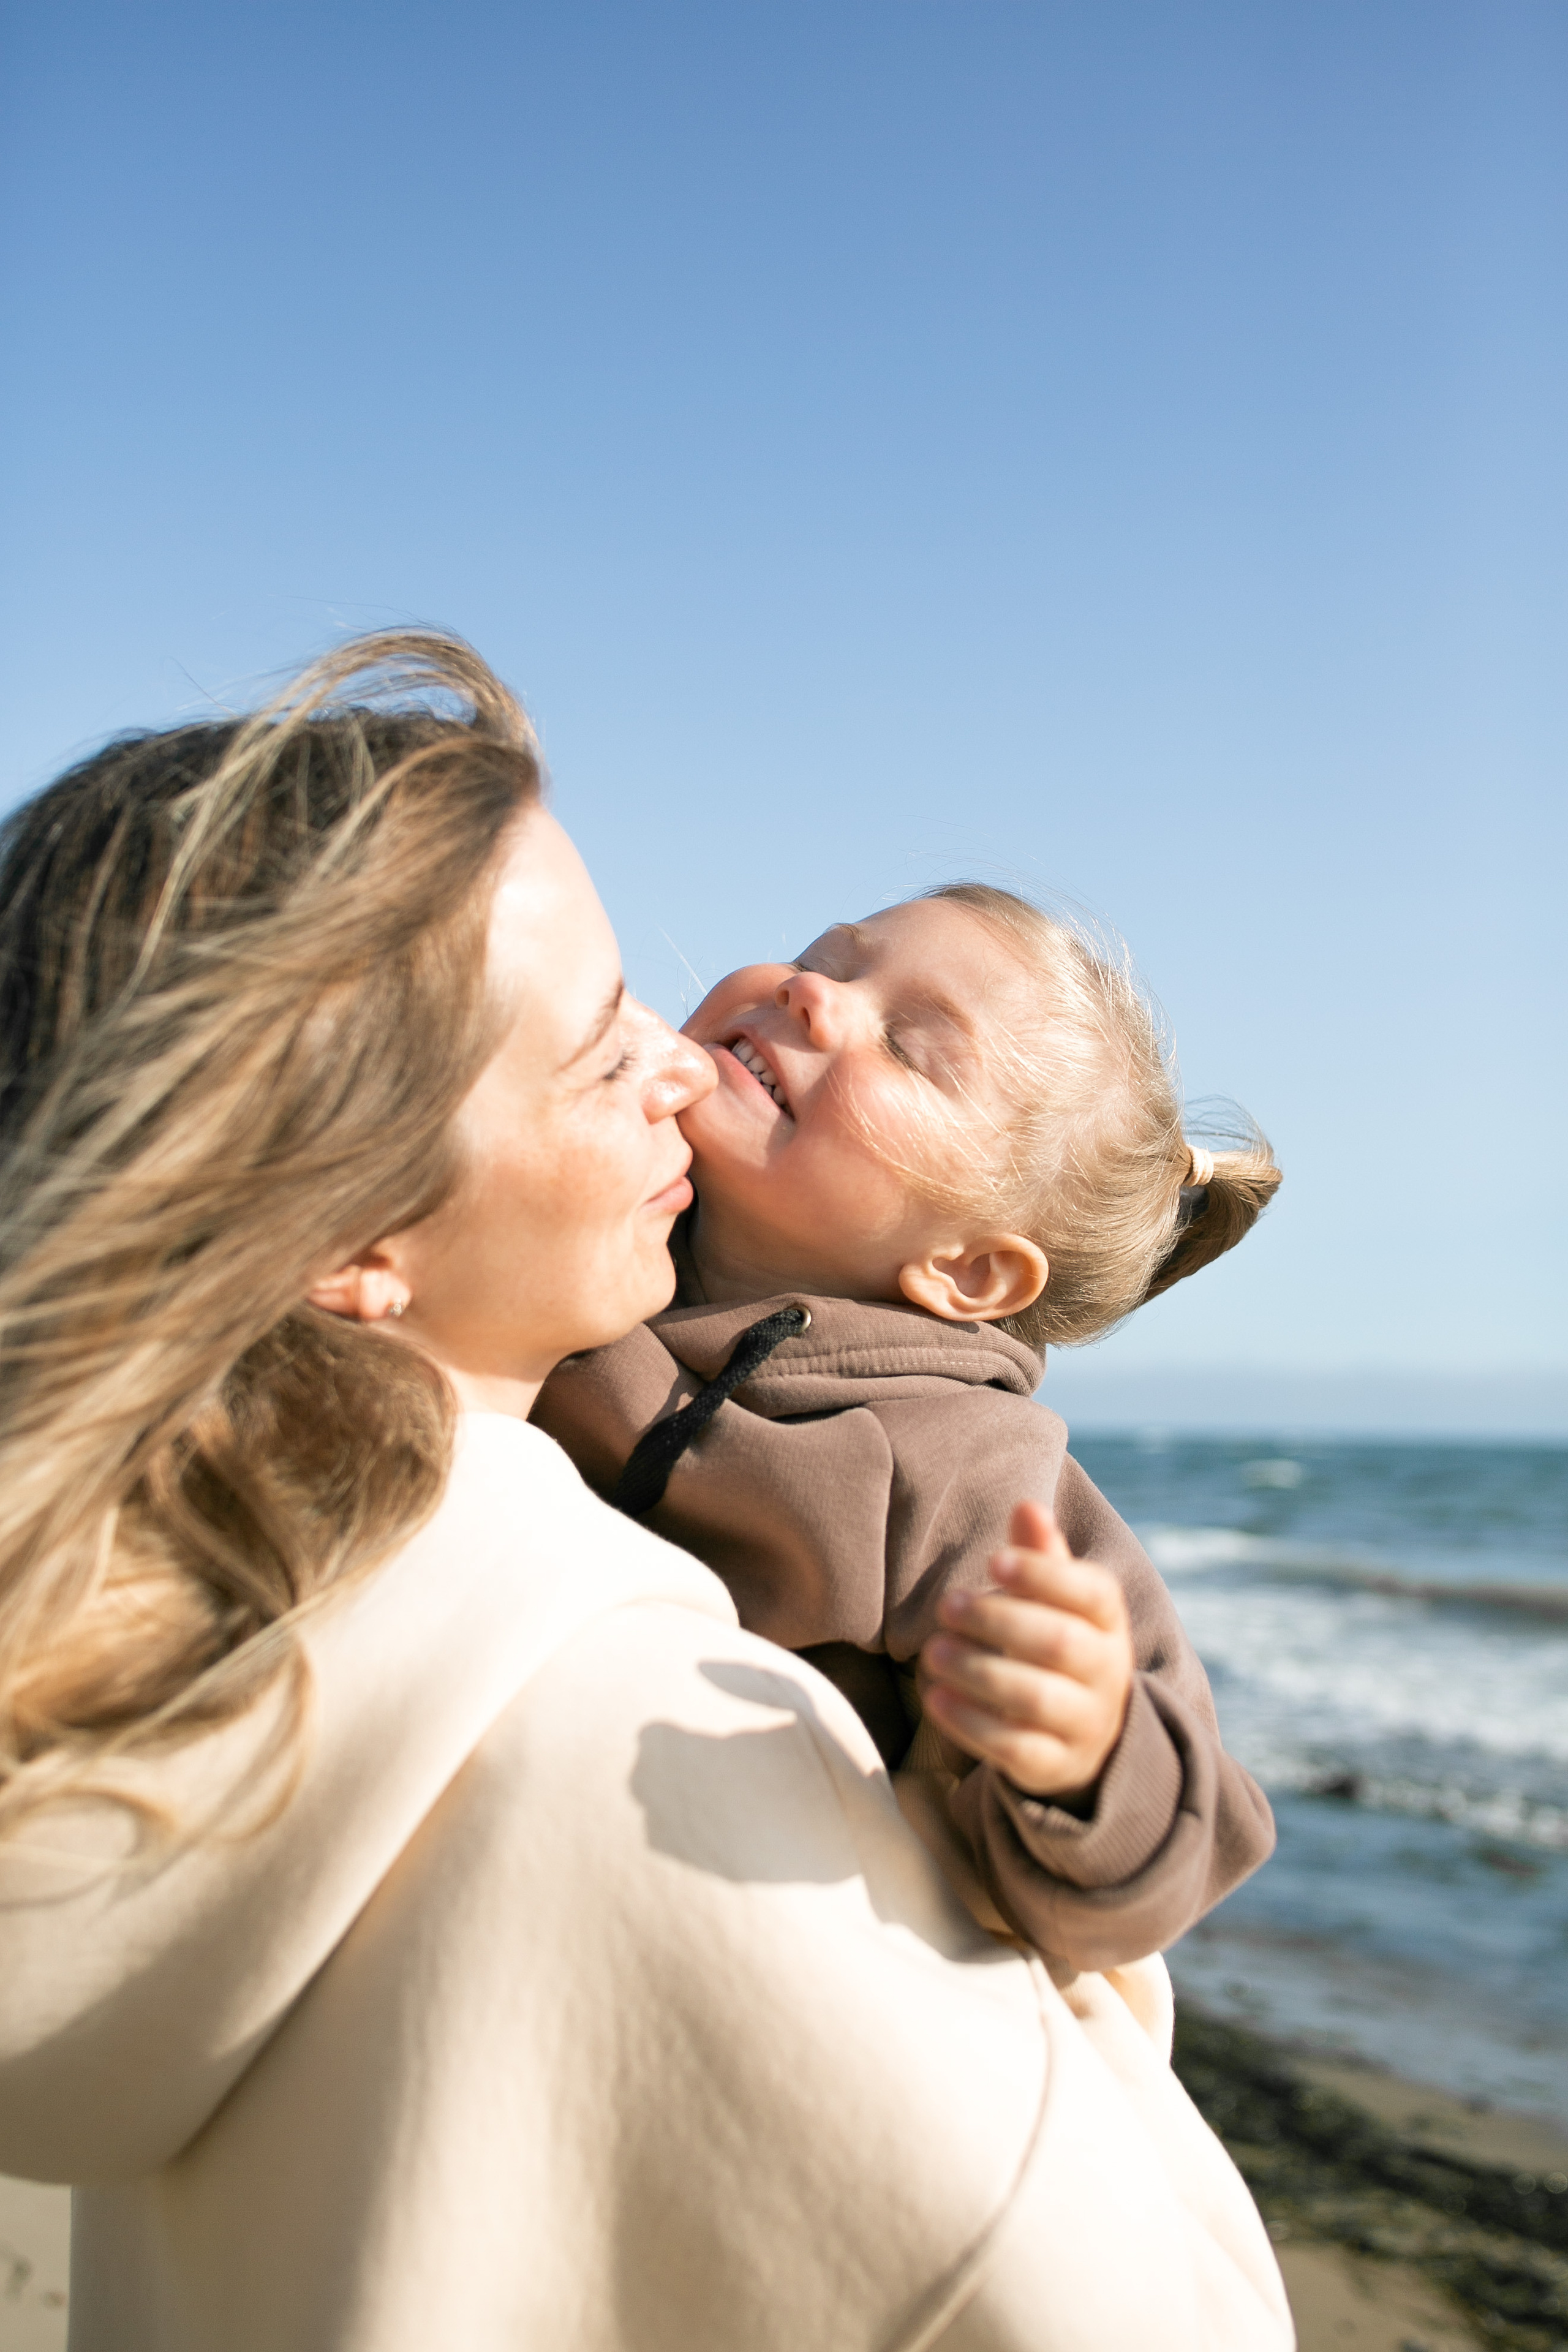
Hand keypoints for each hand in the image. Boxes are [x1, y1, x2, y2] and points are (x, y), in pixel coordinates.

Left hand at [918, 1500, 1133, 1803]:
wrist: (1088, 1737)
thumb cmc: (1059, 1645)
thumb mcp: (1060, 1602)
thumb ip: (1042, 1557)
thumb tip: (1027, 1505)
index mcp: (1109, 1622)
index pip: (1092, 1593)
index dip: (1044, 1574)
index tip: (993, 1561)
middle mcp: (1107, 1672)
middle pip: (1059, 1644)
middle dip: (998, 1621)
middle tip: (947, 1605)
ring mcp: (1085, 1723)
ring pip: (1034, 1697)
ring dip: (977, 1671)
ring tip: (932, 1651)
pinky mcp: (1055, 1765)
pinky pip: (1014, 1748)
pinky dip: (970, 1723)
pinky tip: (935, 1697)